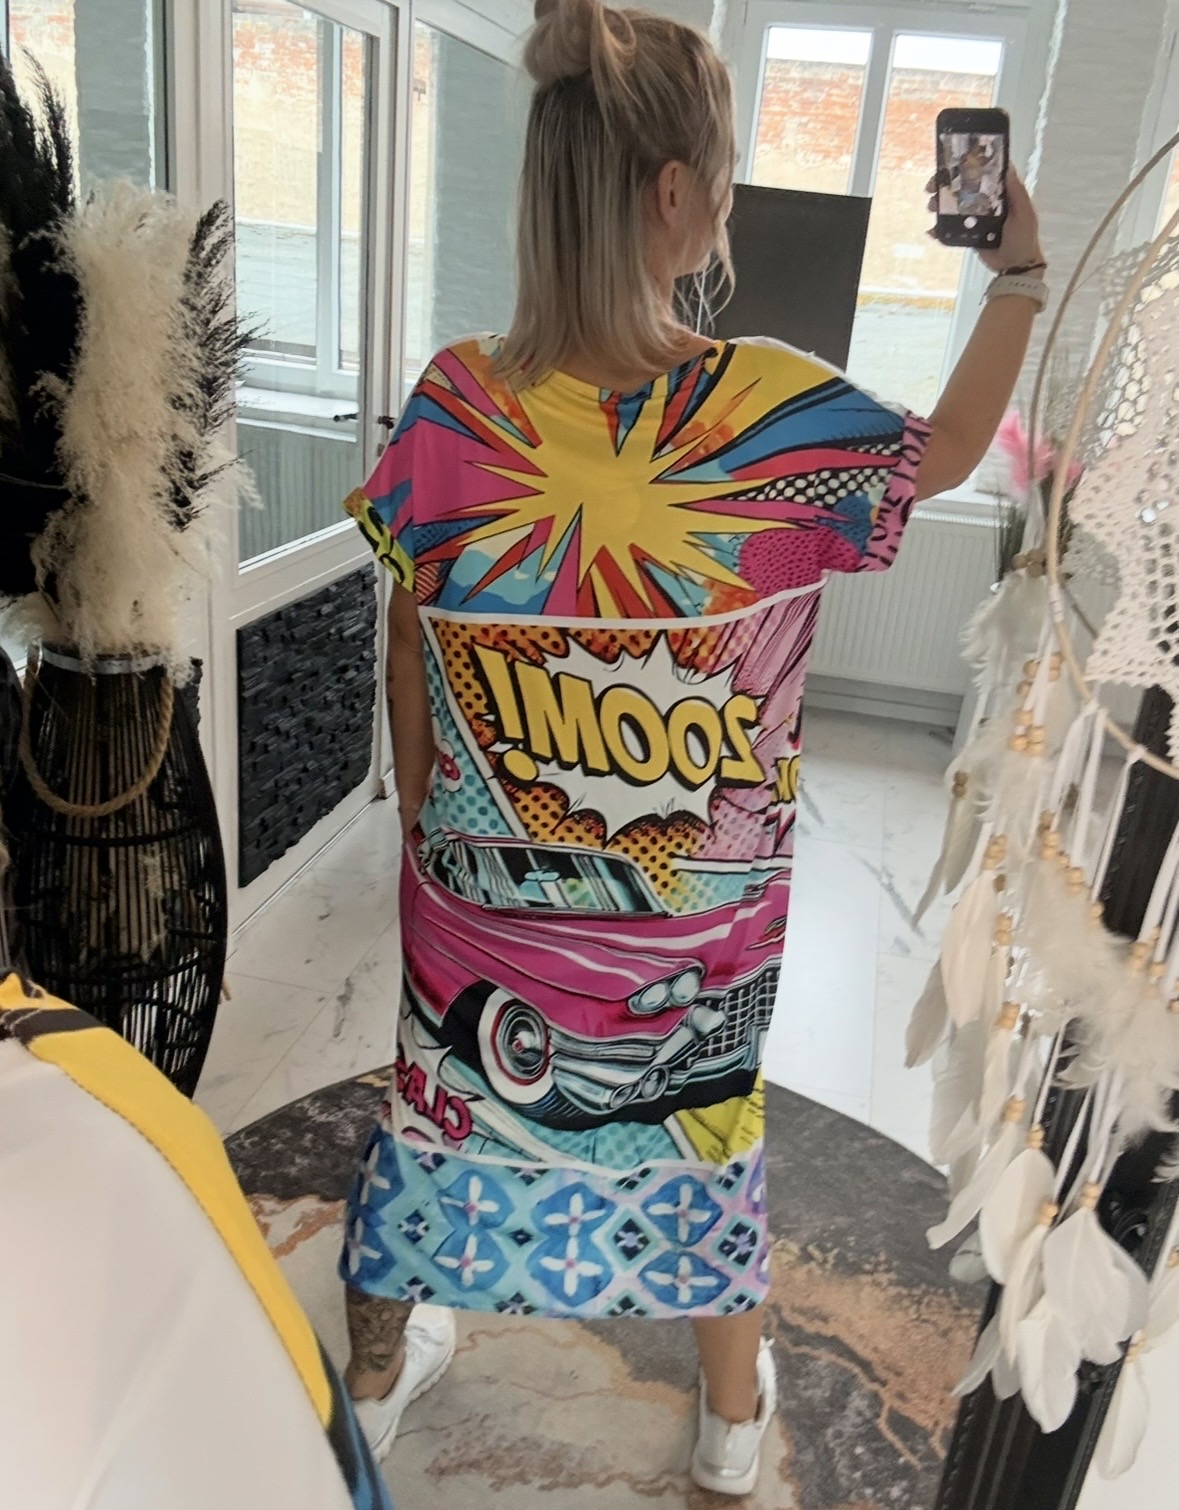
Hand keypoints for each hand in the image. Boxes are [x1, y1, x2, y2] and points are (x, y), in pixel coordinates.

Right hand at [925, 165, 1043, 273]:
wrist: (1015, 267)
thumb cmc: (1023, 237)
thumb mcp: (1024, 211)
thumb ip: (1016, 191)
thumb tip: (1007, 166)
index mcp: (999, 194)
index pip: (979, 176)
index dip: (964, 169)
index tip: (949, 166)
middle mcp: (985, 203)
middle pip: (961, 190)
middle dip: (944, 187)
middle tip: (931, 189)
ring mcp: (975, 219)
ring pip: (953, 208)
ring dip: (939, 205)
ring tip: (931, 208)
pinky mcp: (968, 234)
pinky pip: (951, 229)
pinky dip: (939, 229)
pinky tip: (932, 230)